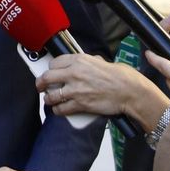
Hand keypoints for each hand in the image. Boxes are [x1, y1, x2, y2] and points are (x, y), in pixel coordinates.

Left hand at [35, 53, 169, 129]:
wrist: (129, 91)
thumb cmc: (120, 76)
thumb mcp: (102, 61)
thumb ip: (90, 61)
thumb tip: (88, 62)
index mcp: (79, 60)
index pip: (54, 63)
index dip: (51, 69)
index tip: (51, 73)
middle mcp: (74, 73)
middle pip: (46, 78)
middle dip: (40, 84)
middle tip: (40, 87)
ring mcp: (75, 90)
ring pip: (51, 95)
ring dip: (48, 99)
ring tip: (49, 100)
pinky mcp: (80, 105)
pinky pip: (61, 109)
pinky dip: (58, 111)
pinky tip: (59, 109)